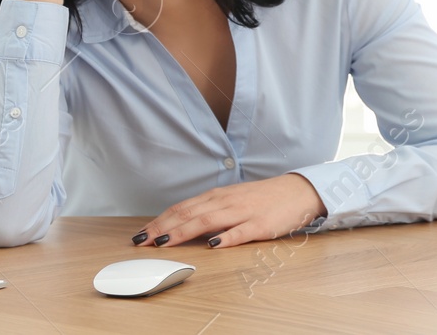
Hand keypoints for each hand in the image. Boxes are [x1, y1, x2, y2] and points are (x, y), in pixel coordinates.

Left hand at [132, 173, 327, 248]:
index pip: (182, 208)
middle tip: (142, 241)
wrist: (295, 192)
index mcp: (217, 197)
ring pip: (208, 221)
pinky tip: (213, 245)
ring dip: (184, 232)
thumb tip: (182, 225)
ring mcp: (242, 212)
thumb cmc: (261, 199)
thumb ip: (209, 211)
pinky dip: (226, 238)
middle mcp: (225, 202)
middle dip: (163, 228)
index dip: (160, 221)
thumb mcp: (231, 201)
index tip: (141, 233)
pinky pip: (241, 232)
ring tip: (165, 242)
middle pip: (189, 214)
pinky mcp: (260, 225)